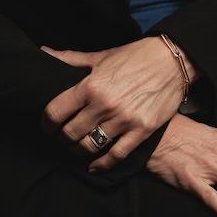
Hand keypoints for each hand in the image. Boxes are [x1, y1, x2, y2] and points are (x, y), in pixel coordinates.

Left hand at [39, 40, 185, 169]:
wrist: (172, 60)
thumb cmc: (135, 56)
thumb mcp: (100, 56)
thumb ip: (70, 59)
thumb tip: (43, 52)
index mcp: (90, 85)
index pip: (55, 112)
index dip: (46, 124)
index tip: (46, 127)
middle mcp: (105, 105)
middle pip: (70, 133)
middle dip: (61, 139)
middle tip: (61, 139)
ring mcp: (124, 120)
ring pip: (89, 146)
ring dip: (77, 151)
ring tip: (76, 149)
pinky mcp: (142, 130)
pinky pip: (116, 155)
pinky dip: (102, 164)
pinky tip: (94, 165)